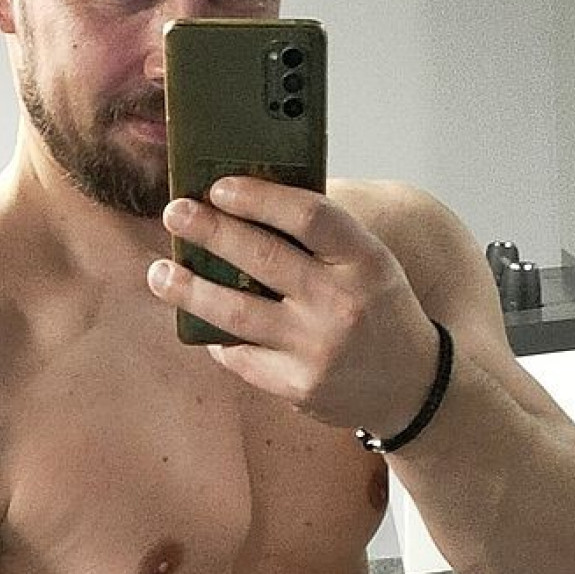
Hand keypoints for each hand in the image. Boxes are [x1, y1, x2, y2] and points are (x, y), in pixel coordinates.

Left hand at [148, 178, 437, 440]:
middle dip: (209, 231)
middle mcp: (342, 303)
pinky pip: (242, 357)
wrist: (414, 387)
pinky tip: (200, 320)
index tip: (219, 186)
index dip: (258, 197)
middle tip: (174, 213)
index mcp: (365, 260)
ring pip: (237, 314)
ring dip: (190, 290)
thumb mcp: (370, 263)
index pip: (308, 215)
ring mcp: (318, 349)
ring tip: (161, 272)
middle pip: (262, 258)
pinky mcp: (299, 387)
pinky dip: (217, 336)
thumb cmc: (380, 310)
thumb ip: (321, 235)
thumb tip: (249, 199)